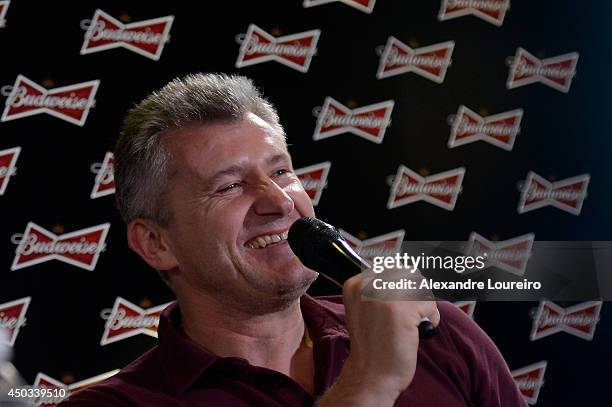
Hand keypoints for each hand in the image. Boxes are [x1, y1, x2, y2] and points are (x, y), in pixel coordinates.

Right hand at [317, 269, 439, 405]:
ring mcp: (383, 295)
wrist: (370, 375)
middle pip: (409, 273)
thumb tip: (412, 272)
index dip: (406, 286)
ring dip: (423, 307)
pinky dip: (430, 320)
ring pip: (421, 287)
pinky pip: (429, 305)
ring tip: (411, 325)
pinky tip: (416, 332)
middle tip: (409, 316)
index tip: (405, 304)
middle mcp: (367, 284)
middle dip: (416, 295)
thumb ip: (382, 289)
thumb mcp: (367, 308)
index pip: (394, 267)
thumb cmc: (373, 345)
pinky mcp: (401, 309)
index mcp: (355, 283)